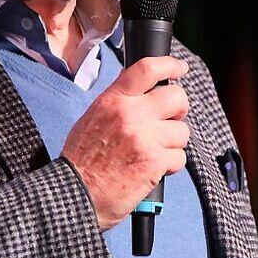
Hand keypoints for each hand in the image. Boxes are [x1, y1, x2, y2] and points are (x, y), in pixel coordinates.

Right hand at [62, 55, 190, 230]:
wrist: (75, 193)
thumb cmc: (81, 161)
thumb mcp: (93, 118)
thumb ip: (118, 103)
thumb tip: (142, 92)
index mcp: (113, 100)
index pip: (147, 69)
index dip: (169, 65)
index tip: (180, 68)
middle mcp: (130, 114)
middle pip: (176, 97)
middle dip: (179, 110)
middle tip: (170, 121)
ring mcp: (144, 137)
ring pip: (182, 131)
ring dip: (173, 143)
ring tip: (154, 152)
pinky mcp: (154, 161)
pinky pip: (180, 156)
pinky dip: (171, 165)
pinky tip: (154, 169)